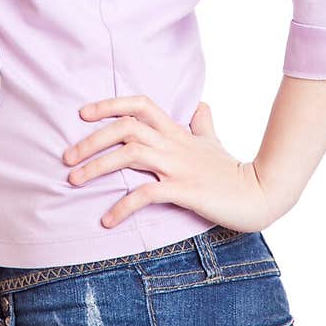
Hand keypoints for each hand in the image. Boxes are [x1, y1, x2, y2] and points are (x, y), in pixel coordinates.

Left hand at [62, 94, 280, 232]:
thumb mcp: (213, 143)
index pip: (139, 105)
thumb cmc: (233, 170)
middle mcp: (172, 144)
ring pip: (129, 154)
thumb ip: (202, 125)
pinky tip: (107, 220)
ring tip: (74, 181)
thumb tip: (201, 105)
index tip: (82, 114)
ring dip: (97, 166)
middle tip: (66, 158)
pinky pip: (146, 194)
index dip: (109, 105)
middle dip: (91, 140)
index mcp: (176, 131)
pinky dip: (122, 206)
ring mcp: (177, 166)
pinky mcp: (183, 191)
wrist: (260, 193)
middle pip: (125, 127)